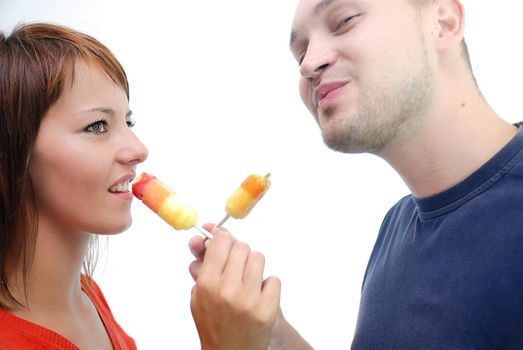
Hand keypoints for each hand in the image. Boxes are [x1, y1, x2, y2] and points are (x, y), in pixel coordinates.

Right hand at [189, 225, 280, 349]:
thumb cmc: (214, 324)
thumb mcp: (199, 296)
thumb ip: (202, 265)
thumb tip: (209, 235)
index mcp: (207, 284)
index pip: (221, 241)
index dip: (224, 240)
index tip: (225, 243)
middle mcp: (227, 290)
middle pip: (242, 246)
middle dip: (240, 254)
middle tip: (237, 267)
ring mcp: (249, 299)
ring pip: (259, 258)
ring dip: (254, 267)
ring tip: (248, 282)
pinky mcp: (268, 309)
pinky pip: (274, 279)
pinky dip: (268, 286)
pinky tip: (259, 297)